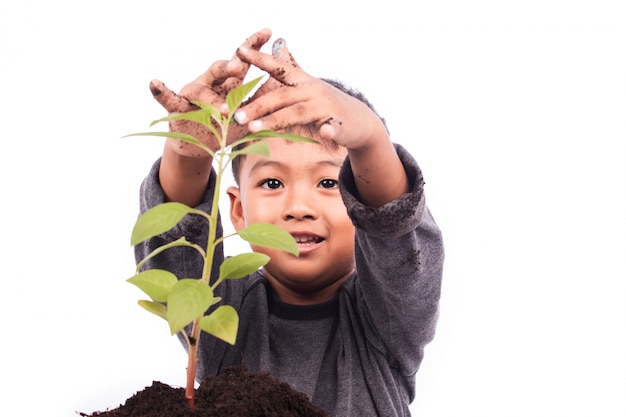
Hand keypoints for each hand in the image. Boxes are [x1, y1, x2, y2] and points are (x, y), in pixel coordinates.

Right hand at [150, 28, 273, 155]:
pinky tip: (155, 83)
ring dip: (211, 100)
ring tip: (222, 109)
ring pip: (200, 90)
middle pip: (220, 70)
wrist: (200, 145)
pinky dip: (161, 92)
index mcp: (229, 83)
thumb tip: (290, 80)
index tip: (268, 32)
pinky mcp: (177, 108)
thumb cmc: (226, 125)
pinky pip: (168, 99)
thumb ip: (264, 96)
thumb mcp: (248, 113)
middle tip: (238, 66)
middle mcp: (210, 83)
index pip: (242, 62)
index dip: (253, 47)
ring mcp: (193, 94)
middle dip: (229, 66)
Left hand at [233, 40, 388, 151]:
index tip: (238, 50)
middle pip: (281, 96)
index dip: (259, 58)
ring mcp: (326, 107)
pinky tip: (324, 133)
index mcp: (302, 80)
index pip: (278, 67)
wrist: (359, 121)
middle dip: (256, 105)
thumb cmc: (326, 104)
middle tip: (234, 115)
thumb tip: (279, 41)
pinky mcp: (338, 125)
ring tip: (253, 129)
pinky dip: (328, 130)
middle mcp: (313, 90)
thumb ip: (290, 67)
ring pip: (297, 113)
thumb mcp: (307, 84)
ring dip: (274, 120)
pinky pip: (331, 128)